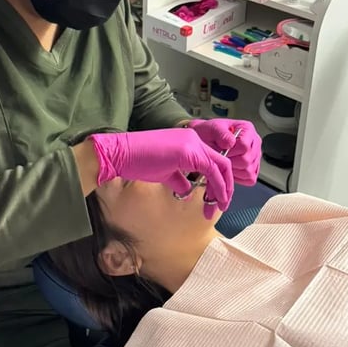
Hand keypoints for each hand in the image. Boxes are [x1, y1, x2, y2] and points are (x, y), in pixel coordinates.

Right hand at [89, 129, 233, 216]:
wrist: (121, 154)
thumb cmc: (138, 162)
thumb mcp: (165, 173)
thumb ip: (180, 180)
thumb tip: (189, 192)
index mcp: (189, 141)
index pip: (213, 161)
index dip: (218, 181)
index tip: (216, 199)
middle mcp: (194, 139)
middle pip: (222, 163)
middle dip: (226, 186)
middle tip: (223, 205)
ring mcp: (193, 144)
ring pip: (221, 166)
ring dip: (223, 189)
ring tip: (220, 207)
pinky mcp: (189, 152)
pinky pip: (211, 171)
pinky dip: (217, 186)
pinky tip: (215, 200)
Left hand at [188, 118, 261, 185]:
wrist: (205, 141)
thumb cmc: (209, 134)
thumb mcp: (211, 129)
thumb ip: (221, 134)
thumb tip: (230, 142)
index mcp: (248, 129)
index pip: (244, 146)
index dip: (230, 152)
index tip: (221, 150)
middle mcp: (254, 143)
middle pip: (247, 160)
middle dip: (230, 162)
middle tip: (221, 157)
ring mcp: (255, 157)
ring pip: (249, 172)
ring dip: (233, 170)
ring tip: (225, 162)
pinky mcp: (253, 169)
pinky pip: (249, 179)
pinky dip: (238, 177)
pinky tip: (229, 169)